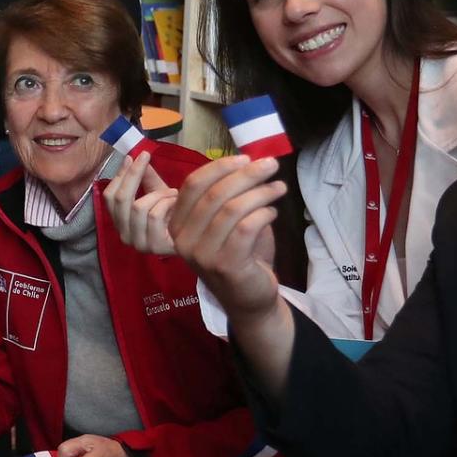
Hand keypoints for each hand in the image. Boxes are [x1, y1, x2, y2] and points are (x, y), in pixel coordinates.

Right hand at [102, 151, 177, 255]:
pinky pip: (155, 215)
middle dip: (133, 174)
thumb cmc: (173, 216)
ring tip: (172, 192)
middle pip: (121, 200)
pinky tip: (176, 203)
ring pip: (139, 206)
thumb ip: (146, 178)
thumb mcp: (158, 194)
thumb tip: (137, 156)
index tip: (131, 157)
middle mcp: (124, 234)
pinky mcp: (154, 246)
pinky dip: (167, 203)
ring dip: (158, 194)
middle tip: (146, 157)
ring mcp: (138, 243)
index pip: (110, 196)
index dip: (119, 175)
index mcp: (120, 222)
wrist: (194, 238)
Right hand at [168, 155, 286, 319]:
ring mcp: (202, 255)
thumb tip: (248, 163)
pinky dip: (263, 213)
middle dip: (246, 174)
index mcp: (178, 225)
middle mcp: (183, 240)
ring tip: (279, 187)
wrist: (248, 298)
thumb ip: (228, 197)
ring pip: (232, 209)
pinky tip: (273, 211)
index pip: (192, 185)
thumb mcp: (226, 223)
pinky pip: (246, 228)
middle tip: (271, 165)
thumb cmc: (239, 255)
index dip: (220, 167)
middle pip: (214, 194)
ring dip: (260, 193)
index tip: (246, 157)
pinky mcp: (225, 266)